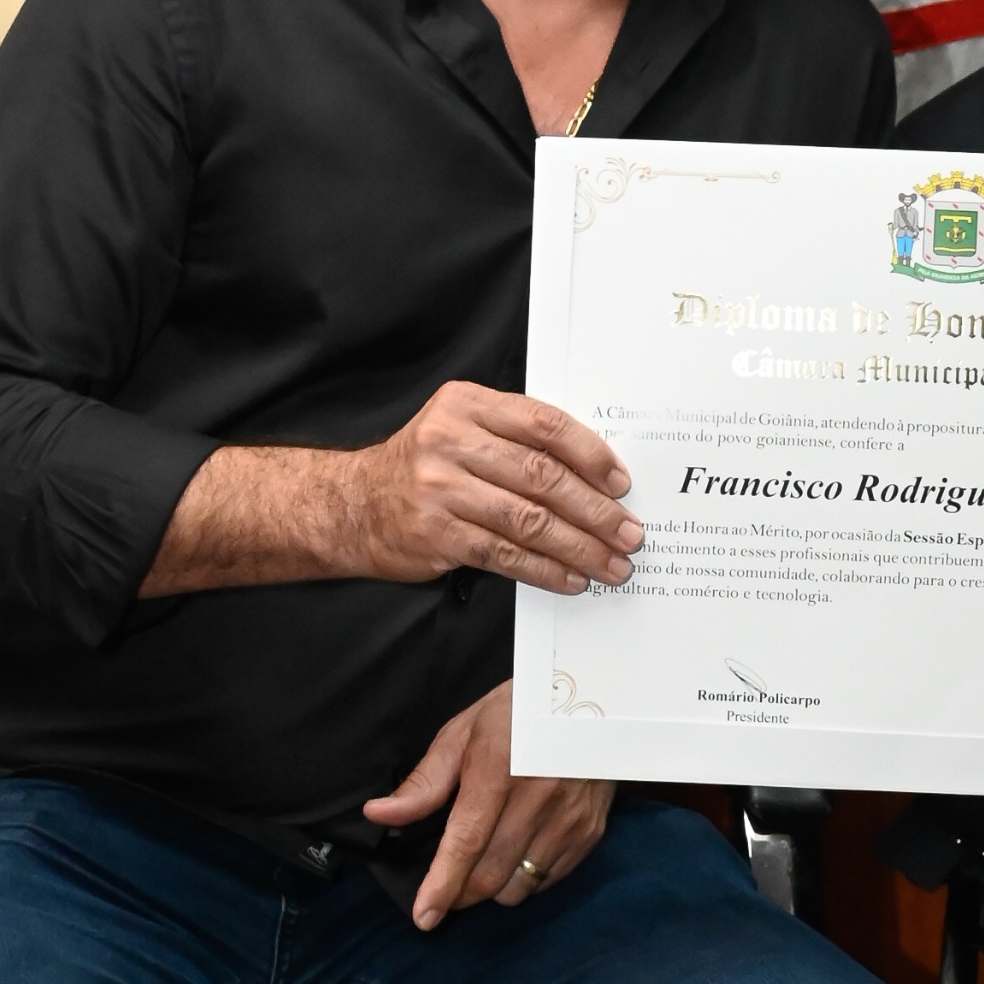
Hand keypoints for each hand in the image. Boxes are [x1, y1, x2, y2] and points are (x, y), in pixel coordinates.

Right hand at [350, 381, 642, 593]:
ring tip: (611, 563)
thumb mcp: (462, 431)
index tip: (621, 483)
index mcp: (467, 405)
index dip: (590, 454)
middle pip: (542, 476)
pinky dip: (544, 570)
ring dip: (579, 546)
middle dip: (595, 510)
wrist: (354, 504)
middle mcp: (450, 440)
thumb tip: (595, 478)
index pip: (543, 424)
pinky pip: (504, 554)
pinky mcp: (435, 533)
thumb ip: (516, 440)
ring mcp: (440, 488)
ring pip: (528, 520)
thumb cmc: (424, 467)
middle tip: (629, 532)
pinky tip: (571, 578)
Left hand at [362, 681, 613, 928]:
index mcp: (499, 770)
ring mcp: (569, 819)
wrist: (594, 702)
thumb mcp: (464, 734)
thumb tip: (379, 815)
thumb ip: (424, 782)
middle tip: (447, 890)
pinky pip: (548, 880)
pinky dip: (526, 879)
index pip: (466, 842)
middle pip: (490, 874)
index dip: (442, 885)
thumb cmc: (517, 714)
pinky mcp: (589, 833)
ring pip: (519, 886)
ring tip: (486, 861)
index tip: (424, 917)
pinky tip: (519, 851)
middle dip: (460, 894)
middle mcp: (539, 799)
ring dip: (493, 888)